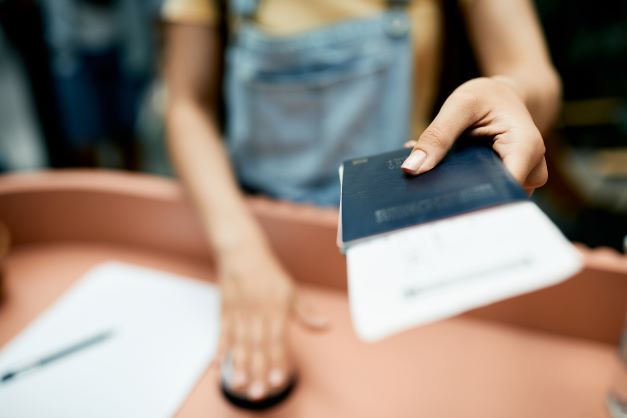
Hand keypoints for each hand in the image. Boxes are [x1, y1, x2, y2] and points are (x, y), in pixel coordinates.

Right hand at [217, 246, 326, 400]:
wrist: (241, 250)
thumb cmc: (268, 272)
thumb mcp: (290, 290)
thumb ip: (305, 313)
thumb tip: (326, 325)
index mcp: (275, 307)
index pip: (277, 339)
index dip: (278, 360)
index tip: (279, 380)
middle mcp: (256, 310)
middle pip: (256, 346)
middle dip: (257, 371)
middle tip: (258, 393)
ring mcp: (238, 311)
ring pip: (238, 343)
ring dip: (238, 365)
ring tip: (239, 385)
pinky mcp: (224, 311)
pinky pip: (221, 333)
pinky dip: (219, 350)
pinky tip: (219, 366)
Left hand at [401, 76, 547, 193]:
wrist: (506, 97)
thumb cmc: (487, 97)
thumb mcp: (460, 105)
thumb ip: (437, 136)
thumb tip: (411, 169)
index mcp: (525, 149)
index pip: (501, 191)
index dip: (471, 200)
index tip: (437, 200)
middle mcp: (532, 171)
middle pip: (494, 199)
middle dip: (459, 194)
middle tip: (425, 185)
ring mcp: (523, 182)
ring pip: (488, 199)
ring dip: (459, 188)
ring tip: (438, 172)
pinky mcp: (510, 185)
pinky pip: (485, 193)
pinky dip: (463, 184)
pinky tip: (446, 171)